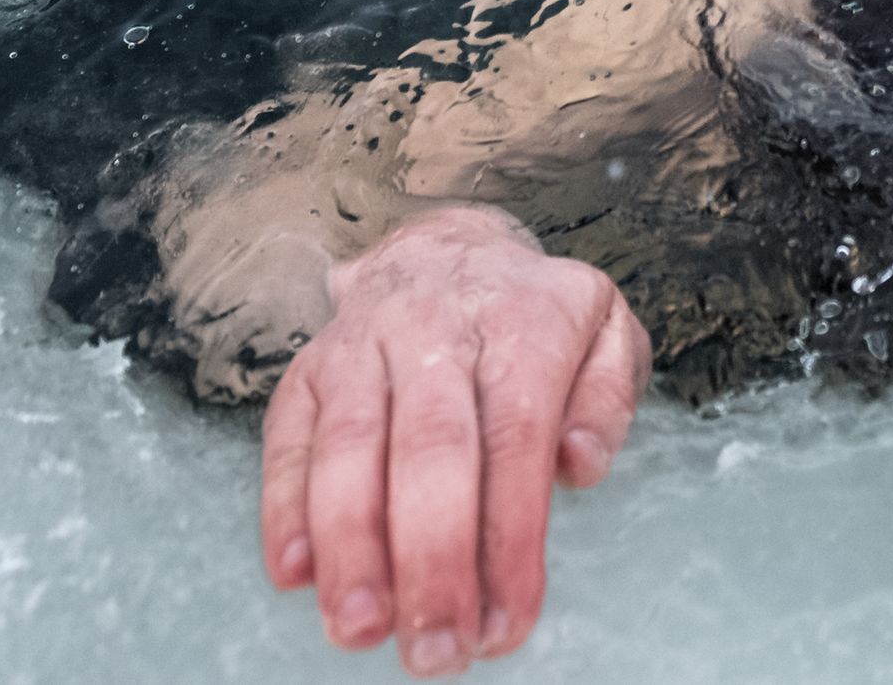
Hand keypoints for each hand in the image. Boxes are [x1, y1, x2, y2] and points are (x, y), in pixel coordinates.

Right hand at [261, 204, 650, 669]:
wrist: (445, 248)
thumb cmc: (535, 318)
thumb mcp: (605, 332)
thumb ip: (608, 398)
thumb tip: (579, 464)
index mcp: (523, 324)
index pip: (516, 439)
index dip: (509, 538)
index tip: (507, 624)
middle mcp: (437, 330)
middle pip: (430, 448)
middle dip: (430, 559)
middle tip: (434, 651)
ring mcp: (363, 347)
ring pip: (349, 446)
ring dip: (350, 546)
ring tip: (359, 630)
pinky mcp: (307, 371)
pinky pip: (288, 439)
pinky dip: (284, 508)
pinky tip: (294, 574)